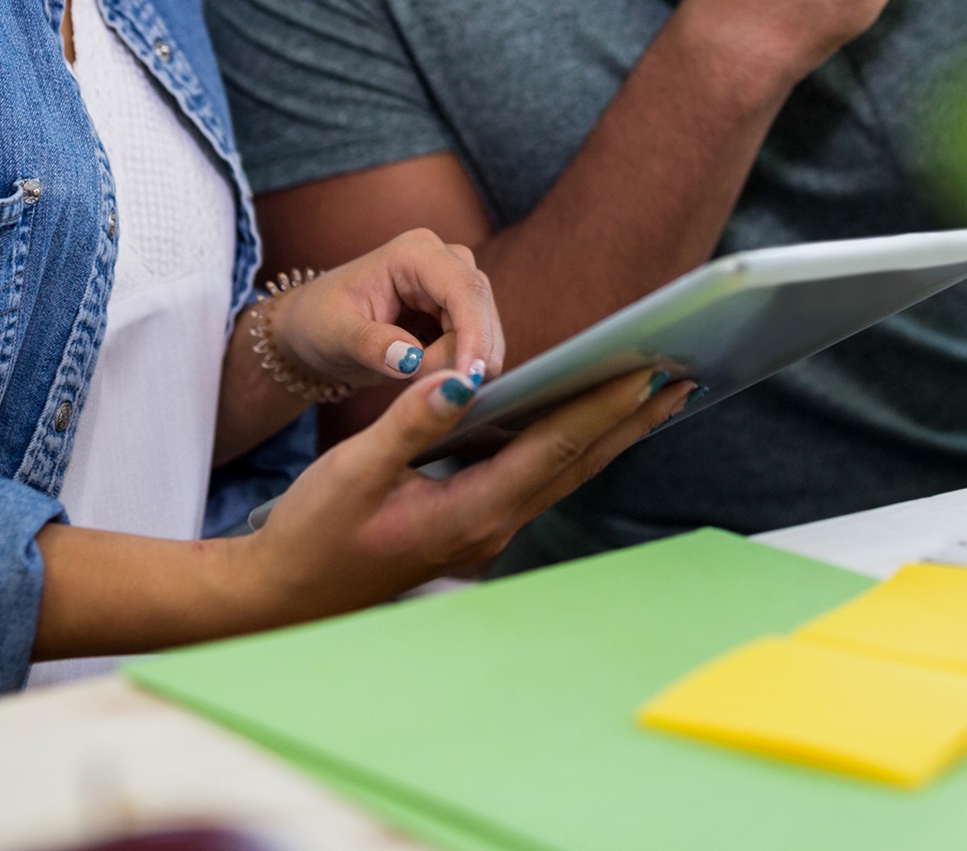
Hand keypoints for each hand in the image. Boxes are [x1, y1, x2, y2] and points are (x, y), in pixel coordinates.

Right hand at [236, 365, 697, 619]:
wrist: (283, 595)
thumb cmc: (311, 535)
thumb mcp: (354, 470)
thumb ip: (413, 422)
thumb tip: (466, 378)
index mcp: (468, 513)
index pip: (553, 448)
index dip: (603, 407)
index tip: (648, 370)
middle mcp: (490, 527)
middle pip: (577, 464)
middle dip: (631, 418)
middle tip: (683, 373)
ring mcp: (484, 531)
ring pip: (563, 473)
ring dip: (609, 432)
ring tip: (654, 390)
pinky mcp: (472, 526)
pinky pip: (538, 479)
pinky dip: (570, 445)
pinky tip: (582, 420)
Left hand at [272, 227, 501, 388]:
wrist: (314, 328)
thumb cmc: (319, 322)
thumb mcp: (335, 334)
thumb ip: (371, 345)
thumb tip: (411, 359)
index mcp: (414, 253)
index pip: (464, 290)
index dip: (475, 335)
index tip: (467, 381)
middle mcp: (443, 261)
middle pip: (481, 312)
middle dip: (461, 357)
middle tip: (420, 384)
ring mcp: (454, 286)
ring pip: (485, 333)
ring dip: (456, 364)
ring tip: (409, 374)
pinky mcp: (458, 312)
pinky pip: (476, 346)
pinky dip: (456, 367)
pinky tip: (422, 373)